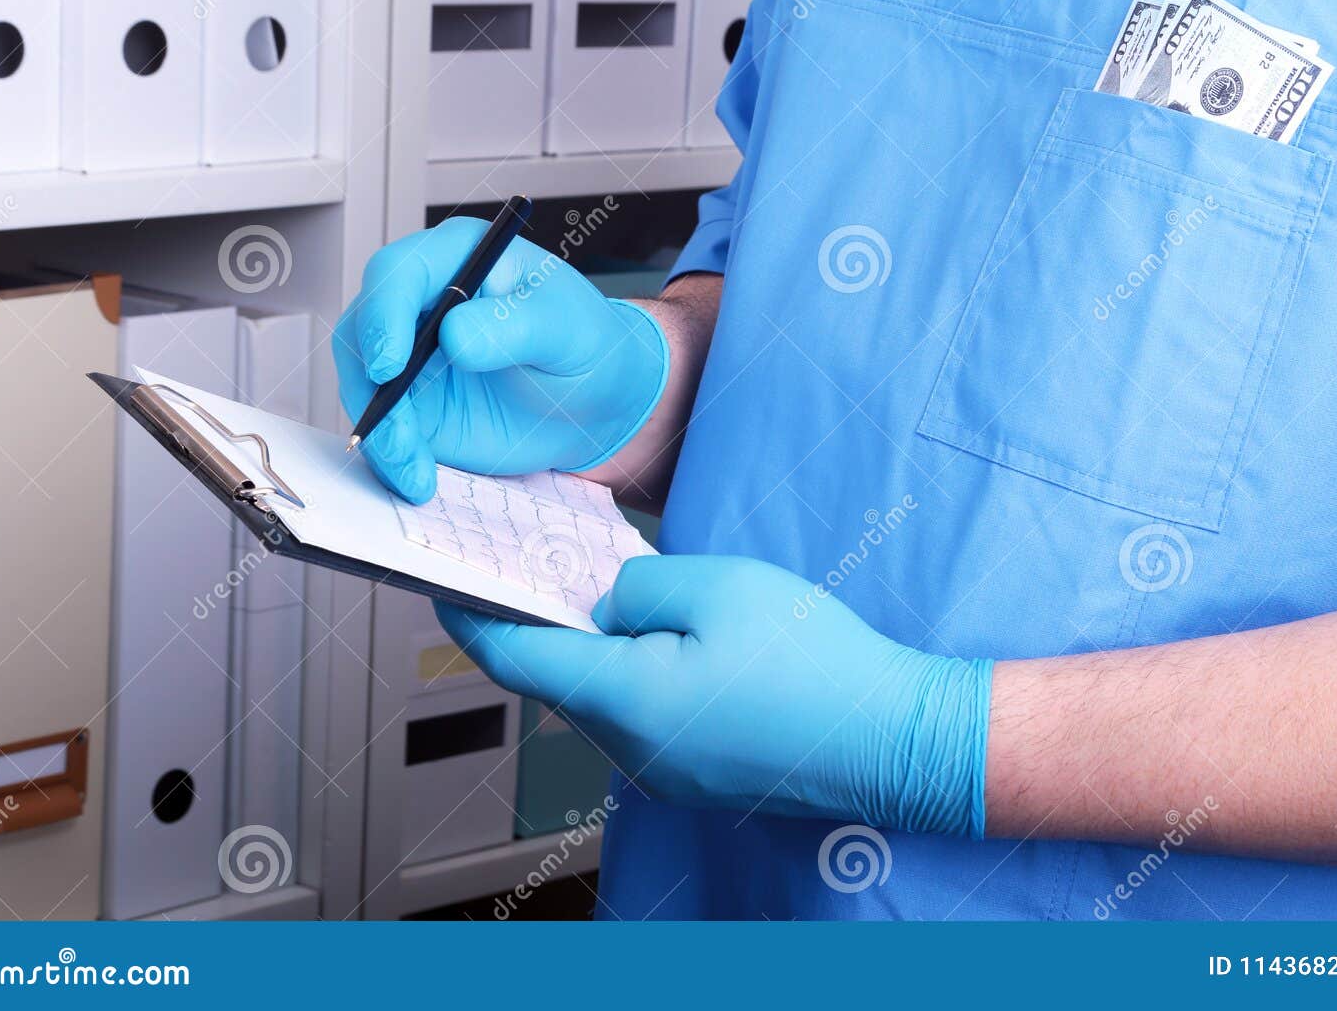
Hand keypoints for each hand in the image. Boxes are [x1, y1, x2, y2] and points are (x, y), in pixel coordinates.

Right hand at [333, 217, 667, 502]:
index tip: (391, 365)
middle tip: (399, 433)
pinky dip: (391, 458)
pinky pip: (383, 429)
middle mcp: (421, 303)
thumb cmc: (585, 346)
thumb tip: (455, 336)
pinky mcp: (411, 405)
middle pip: (362, 332)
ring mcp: (410, 356)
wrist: (594, 402)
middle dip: (371, 387)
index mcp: (458, 260)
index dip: (384, 316)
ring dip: (381, 433)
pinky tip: (418, 481)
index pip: (398, 274)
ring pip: (363, 386)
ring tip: (417, 470)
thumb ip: (516, 327)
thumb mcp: (567, 329)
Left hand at [440, 555, 993, 835]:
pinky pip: (640, 716)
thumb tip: (602, 602)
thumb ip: (636, 588)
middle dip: (540, 622)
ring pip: (601, 698)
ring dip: (592, 649)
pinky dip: (631, 674)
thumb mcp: (718, 588)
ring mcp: (665, 771)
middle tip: (536, 562)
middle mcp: (633, 750)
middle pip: (558, 681)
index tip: (443, 582)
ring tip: (609, 589)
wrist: (892, 737)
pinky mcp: (695, 773)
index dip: (471, 616)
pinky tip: (664, 636)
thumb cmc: (815, 663)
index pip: (515, 659)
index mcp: (627, 700)